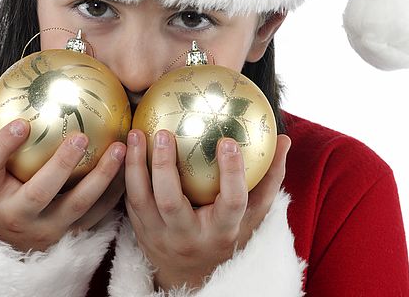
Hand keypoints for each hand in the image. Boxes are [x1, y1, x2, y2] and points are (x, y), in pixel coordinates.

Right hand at [0, 107, 126, 251]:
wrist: (7, 239)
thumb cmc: (2, 186)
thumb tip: (9, 85)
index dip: (2, 146)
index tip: (22, 123)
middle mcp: (16, 214)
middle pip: (39, 192)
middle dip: (61, 165)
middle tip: (81, 137)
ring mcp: (45, 228)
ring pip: (77, 205)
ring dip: (101, 176)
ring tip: (119, 148)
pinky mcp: (69, 235)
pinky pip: (97, 214)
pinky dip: (115, 191)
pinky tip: (130, 166)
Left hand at [124, 128, 290, 291]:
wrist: (193, 276)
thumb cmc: (230, 235)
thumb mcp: (255, 214)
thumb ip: (269, 178)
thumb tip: (283, 140)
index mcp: (222, 231)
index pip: (230, 203)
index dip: (231, 174)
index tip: (229, 141)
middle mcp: (189, 237)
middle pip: (172, 203)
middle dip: (165, 167)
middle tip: (164, 133)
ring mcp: (161, 238)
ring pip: (142, 202)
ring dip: (136, 166)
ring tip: (137, 133)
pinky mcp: (141, 233)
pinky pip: (129, 202)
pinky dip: (126, 175)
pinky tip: (125, 147)